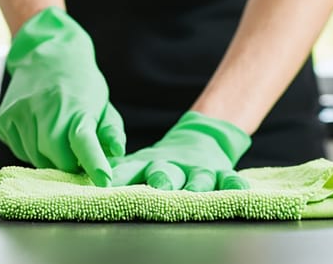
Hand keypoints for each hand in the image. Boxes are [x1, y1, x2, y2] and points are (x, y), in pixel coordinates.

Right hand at [0, 7, 125, 185]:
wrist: (46, 53)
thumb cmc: (79, 82)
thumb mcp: (102, 102)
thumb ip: (111, 131)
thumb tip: (117, 153)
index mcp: (75, 109)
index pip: (85, 144)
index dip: (95, 165)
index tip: (104, 181)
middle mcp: (46, 112)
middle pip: (58, 162)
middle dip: (69, 164)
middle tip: (74, 151)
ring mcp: (20, 116)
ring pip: (36, 160)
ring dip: (48, 157)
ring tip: (55, 134)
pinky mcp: (3, 121)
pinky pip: (19, 151)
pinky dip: (30, 149)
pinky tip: (37, 129)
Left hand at [109, 111, 251, 191]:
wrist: (200, 140)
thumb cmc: (162, 163)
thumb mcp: (140, 164)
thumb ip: (121, 173)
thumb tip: (92, 180)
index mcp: (149, 166)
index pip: (133, 172)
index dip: (122, 179)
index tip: (110, 184)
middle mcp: (174, 168)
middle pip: (167, 173)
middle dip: (162, 180)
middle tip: (158, 186)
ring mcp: (198, 171)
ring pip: (198, 179)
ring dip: (196, 185)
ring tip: (195, 192)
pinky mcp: (220, 173)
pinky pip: (229, 180)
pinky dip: (234, 185)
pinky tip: (239, 191)